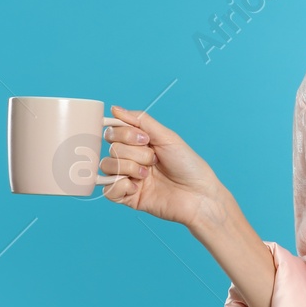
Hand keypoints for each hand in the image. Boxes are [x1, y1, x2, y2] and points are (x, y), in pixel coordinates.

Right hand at [98, 104, 225, 228]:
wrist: (198, 195)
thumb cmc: (188, 165)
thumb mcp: (167, 137)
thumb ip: (140, 121)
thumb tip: (115, 108)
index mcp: (139, 143)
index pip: (114, 131)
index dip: (125, 133)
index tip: (145, 139)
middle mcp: (131, 159)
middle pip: (111, 148)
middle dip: (135, 153)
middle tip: (154, 160)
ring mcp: (128, 178)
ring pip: (106, 166)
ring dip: (129, 168)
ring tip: (147, 175)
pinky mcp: (127, 197)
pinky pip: (108, 189)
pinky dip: (121, 186)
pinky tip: (137, 187)